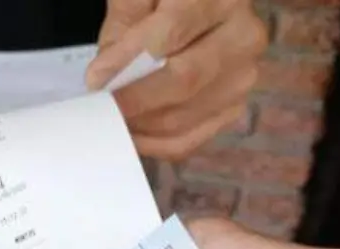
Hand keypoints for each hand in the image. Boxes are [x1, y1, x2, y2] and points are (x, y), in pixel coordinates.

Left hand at [87, 0, 266, 158]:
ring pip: (185, 116)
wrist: (206, 13)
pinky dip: (155, 143)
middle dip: (134, 99)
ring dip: (140, 124)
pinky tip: (134, 133)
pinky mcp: (234, 108)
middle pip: (184, 79)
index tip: (96, 80)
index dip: (130, 60)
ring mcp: (243, 77)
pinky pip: (190, 139)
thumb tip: (106, 80)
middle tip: (101, 107)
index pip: (172, 32)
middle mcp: (243, 37)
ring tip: (112, 117)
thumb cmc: (166, 2)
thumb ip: (123, 30)